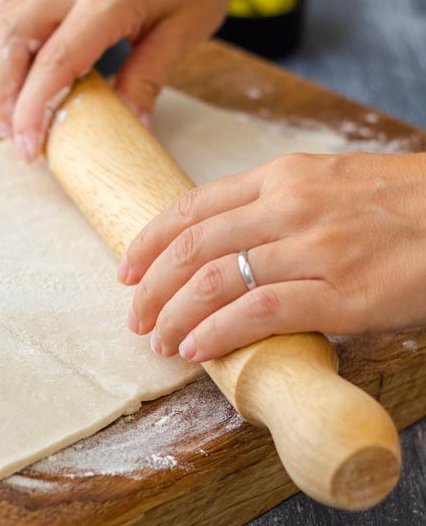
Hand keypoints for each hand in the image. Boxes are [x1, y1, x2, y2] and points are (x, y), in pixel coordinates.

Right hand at [0, 0, 246, 161]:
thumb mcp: (183, 34)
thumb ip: (146, 81)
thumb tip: (131, 130)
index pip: (54, 61)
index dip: (33, 110)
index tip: (30, 148)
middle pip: (11, 40)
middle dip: (0, 96)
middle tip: (13, 137)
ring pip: (1, 23)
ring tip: (5, 116)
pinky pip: (10, 9)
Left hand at [118, 150, 425, 360]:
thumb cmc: (405, 209)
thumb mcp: (335, 187)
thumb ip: (283, 210)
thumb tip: (234, 253)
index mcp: (285, 176)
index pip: (193, 205)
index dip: (149, 241)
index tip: (127, 268)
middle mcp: (291, 205)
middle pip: (193, 247)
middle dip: (152, 286)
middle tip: (135, 316)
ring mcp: (315, 249)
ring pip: (216, 281)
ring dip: (176, 315)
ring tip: (161, 340)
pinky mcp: (341, 294)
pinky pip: (259, 313)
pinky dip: (218, 333)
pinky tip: (198, 349)